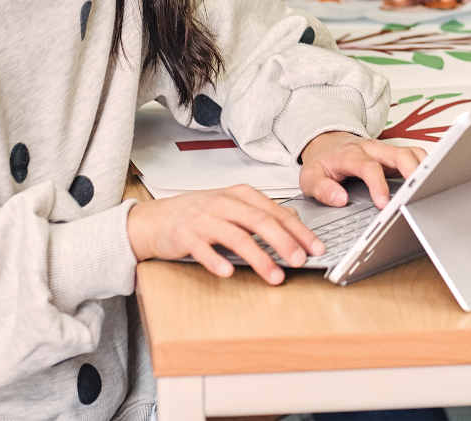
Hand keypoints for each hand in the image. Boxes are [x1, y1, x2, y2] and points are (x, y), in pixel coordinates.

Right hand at [126, 185, 321, 284]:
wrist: (155, 220)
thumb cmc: (198, 214)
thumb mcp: (233, 207)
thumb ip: (261, 214)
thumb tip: (294, 224)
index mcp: (240, 195)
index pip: (276, 212)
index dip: (298, 230)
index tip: (315, 247)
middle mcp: (224, 204)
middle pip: (260, 222)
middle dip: (284, 242)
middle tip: (300, 260)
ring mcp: (204, 219)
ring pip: (236, 237)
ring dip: (258, 258)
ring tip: (273, 276)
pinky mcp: (185, 236)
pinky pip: (203, 249)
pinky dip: (217, 261)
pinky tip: (229, 272)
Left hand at [298, 131, 425, 207]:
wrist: (326, 142)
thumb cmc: (322, 162)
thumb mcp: (309, 178)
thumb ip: (322, 189)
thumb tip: (341, 199)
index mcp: (351, 155)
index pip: (370, 167)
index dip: (379, 185)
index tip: (384, 204)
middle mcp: (372, 149)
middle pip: (399, 154)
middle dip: (413, 173)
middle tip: (418, 194)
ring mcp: (386, 150)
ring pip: (412, 152)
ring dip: (423, 168)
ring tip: (430, 189)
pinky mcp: (394, 154)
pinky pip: (415, 155)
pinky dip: (425, 166)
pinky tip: (428, 181)